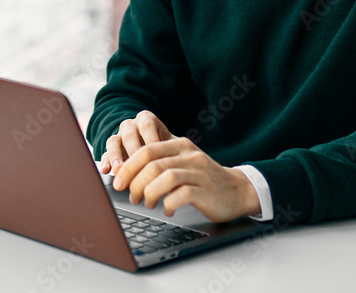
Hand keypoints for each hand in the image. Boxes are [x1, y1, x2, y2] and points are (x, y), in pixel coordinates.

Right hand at [99, 110, 173, 174]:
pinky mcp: (111, 150)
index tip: (157, 154)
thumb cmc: (165, 148)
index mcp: (146, 120)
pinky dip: (105, 161)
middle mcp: (131, 125)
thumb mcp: (170, 145)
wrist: (153, 152)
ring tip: (118, 169)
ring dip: (115, 156)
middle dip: (132, 150)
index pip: (147, 125)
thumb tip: (178, 165)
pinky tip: (106, 170)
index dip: (151, 139)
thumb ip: (172, 150)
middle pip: (129, 134)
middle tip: (137, 164)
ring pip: (114, 141)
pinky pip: (105, 152)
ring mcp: (119, 136)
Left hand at [111, 137, 260, 223]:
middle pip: (152, 164)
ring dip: (149, 193)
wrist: (237, 190)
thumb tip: (125, 170)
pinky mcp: (206, 190)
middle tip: (131, 196)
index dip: (128, 166)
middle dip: (135, 182)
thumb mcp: (183, 162)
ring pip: (164, 178)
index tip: (118, 181)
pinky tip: (167, 210)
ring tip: (147, 203)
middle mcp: (189, 155)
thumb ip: (160, 160)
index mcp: (180, 145)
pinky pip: (180, 195)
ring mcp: (199, 172)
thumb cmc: (203, 179)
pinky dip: (168, 204)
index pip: (146, 150)